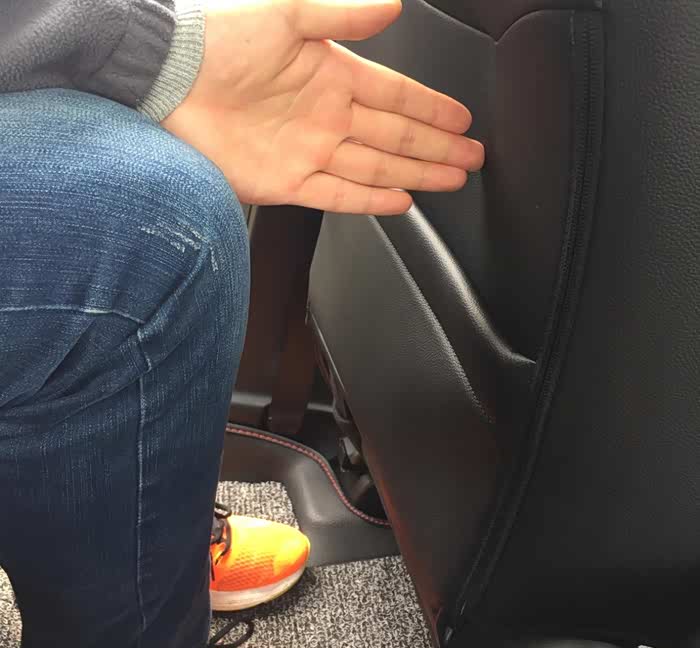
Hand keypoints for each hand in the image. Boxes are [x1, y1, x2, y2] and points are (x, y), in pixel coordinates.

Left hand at [163, 0, 484, 213]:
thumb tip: (393, 4)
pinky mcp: (286, 182)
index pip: (396, 95)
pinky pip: (337, 194)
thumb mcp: (288, 11)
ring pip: (376, 167)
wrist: (167, 79)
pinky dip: (369, 199)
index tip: (463, 119)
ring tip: (450, 180)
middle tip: (472, 158)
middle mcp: (327, 117)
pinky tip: (399, 202)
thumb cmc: (219, 39)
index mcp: (332, 75)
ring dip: (416, 174)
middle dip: (437, 147)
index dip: (432, 108)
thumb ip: (342, 12)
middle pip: (396, 136)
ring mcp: (309, 152)